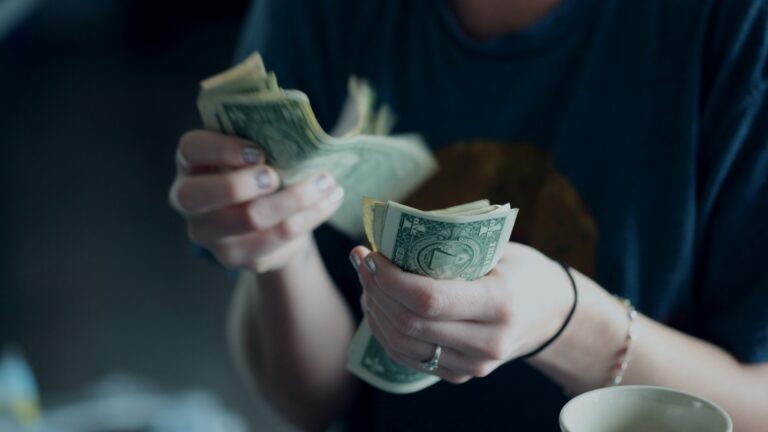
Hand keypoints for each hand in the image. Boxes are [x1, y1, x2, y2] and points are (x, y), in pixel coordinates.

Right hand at [169, 130, 344, 271]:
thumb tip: (299, 130)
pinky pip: (277, 238)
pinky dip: (310, 216)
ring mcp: (210, 234)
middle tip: (277, 176)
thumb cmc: (257, 171)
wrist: (264, 221)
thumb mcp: (251, 152)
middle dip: (242, 184)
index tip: (259, 151)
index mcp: (191, 163)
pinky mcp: (237, 257)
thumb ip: (262, 139)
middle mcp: (189, 201)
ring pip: (249, 218)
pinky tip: (330, 200)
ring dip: (295, 198)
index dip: (221, 149)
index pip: (191, 149)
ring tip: (326, 182)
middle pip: (201, 195)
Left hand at [351, 242, 574, 383]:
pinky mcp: (460, 374)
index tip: (371, 254)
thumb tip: (391, 234)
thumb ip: (451, 246)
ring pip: (402, 344)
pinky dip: (385, 330)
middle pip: (409, 323)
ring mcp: (474, 365)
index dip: (390, 279)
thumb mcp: (498, 249)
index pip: (429, 299)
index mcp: (500, 303)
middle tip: (362, 261)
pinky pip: (408, 357)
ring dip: (375, 310)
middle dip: (376, 290)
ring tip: (367, 281)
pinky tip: (378, 304)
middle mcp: (488, 342)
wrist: (551, 314)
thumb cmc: (521, 270)